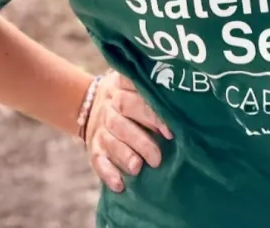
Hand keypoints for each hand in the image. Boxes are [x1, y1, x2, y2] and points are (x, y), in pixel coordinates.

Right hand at [85, 70, 172, 192]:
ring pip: (111, 138)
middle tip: (157, 156)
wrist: (87, 105)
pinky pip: (98, 159)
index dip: (151, 109)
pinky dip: (108, 172)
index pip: (134, 89)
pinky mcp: (94, 147)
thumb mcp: (133, 88)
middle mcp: (110, 105)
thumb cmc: (126, 98)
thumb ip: (152, 95)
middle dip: (141, 135)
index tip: (169, 130)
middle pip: (123, 112)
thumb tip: (182, 108)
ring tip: (138, 167)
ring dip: (125, 154)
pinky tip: (119, 183)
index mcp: (121, 86)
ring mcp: (100, 126)